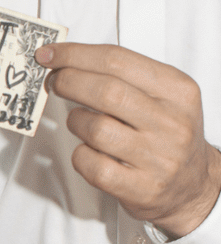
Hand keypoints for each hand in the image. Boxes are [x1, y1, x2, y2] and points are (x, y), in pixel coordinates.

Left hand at [36, 41, 220, 237]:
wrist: (193, 185)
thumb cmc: (168, 134)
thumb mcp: (165, 95)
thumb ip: (123, 74)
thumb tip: (67, 60)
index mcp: (177, 91)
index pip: (117, 60)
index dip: (75, 55)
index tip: (49, 55)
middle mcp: (172, 123)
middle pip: (106, 91)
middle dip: (68, 81)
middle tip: (54, 82)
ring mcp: (158, 158)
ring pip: (96, 128)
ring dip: (75, 121)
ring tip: (81, 122)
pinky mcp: (141, 188)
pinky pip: (92, 165)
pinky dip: (80, 155)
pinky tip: (89, 151)